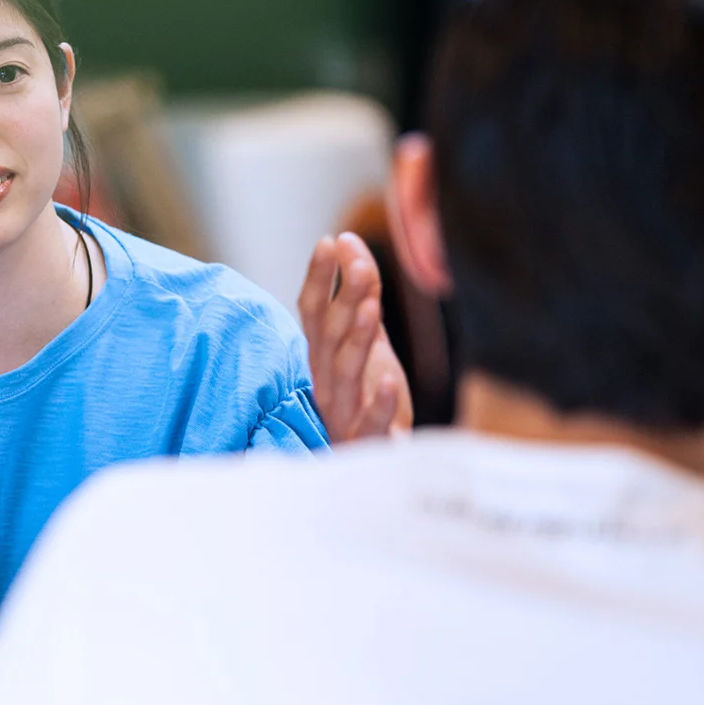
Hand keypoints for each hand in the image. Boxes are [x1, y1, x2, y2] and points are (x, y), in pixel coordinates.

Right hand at [299, 233, 414, 442]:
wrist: (379, 462)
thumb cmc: (367, 399)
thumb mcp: (367, 343)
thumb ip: (361, 297)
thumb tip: (348, 242)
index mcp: (322, 357)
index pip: (313, 311)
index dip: (319, 278)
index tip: (328, 241)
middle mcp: (324, 381)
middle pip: (329, 336)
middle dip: (343, 298)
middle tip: (359, 263)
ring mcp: (343, 412)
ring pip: (344, 373)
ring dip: (355, 341)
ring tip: (370, 309)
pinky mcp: (366, 441)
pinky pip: (371, 423)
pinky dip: (379, 404)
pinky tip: (390, 381)